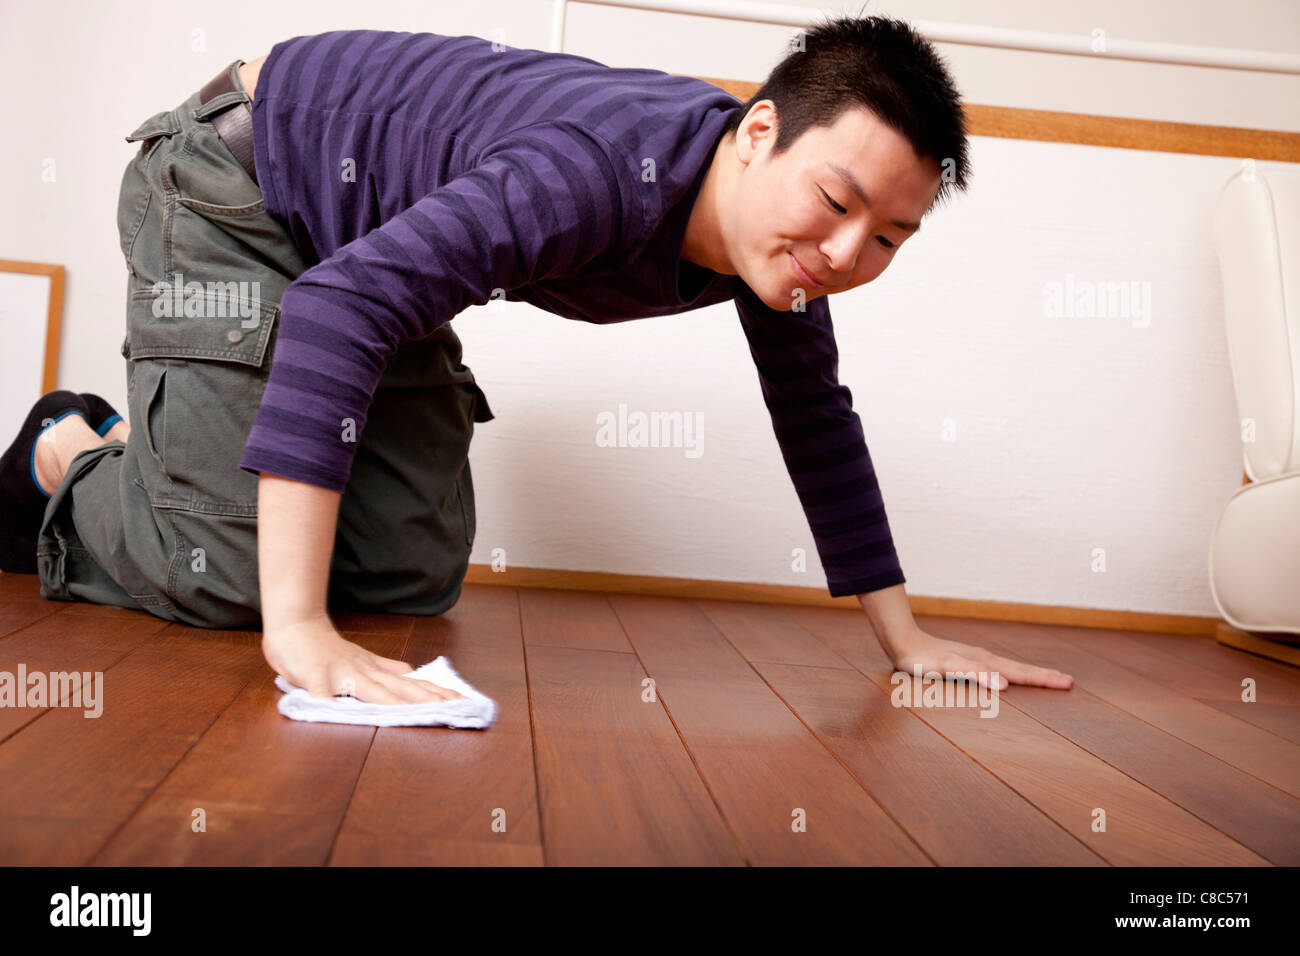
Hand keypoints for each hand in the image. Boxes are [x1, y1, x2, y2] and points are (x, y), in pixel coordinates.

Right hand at [262, 614, 464, 703]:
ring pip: (370, 690)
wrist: (297, 626)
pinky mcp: (314, 676)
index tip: (460, 701)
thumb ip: (386, 666)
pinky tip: (335, 714)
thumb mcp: (363, 657)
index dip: (435, 693)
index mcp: (375, 670)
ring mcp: (340, 673)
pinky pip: (322, 693)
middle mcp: (364, 672)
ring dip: (392, 702)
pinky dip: (328, 704)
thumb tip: (411, 672)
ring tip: (411, 714)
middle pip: (399, 689)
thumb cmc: (327, 647)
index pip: (411, 684)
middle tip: (451, 708)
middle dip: (425, 699)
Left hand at [886, 627, 1073, 690]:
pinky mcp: (966, 661)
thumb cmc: (923, 658)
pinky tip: (1008, 677)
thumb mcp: (948, 668)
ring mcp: (976, 659)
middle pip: (1021, 669)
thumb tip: (1006, 685)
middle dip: (1045, 676)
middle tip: (1069, 681)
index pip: (1021, 673)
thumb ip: (976, 675)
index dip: (1045, 679)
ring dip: (1031, 674)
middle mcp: (985, 659)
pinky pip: (996, 669)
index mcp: (985, 662)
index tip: (1069, 683)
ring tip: (1048, 677)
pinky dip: (1011, 674)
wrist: (903, 642)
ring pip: (1010, 667)